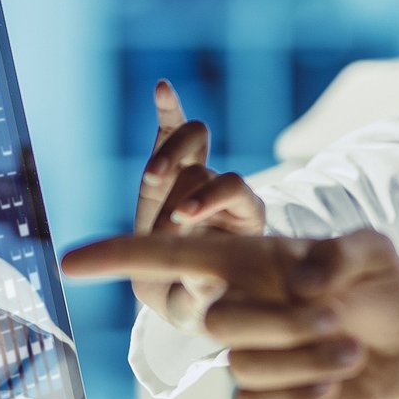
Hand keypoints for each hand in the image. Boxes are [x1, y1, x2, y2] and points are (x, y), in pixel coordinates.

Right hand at [63, 228, 398, 398]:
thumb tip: (300, 278)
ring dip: (306, 357)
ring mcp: (248, 353)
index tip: (71, 261)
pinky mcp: (266, 395)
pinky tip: (337, 379)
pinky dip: (306, 393)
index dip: (121, 256)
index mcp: (250, 259)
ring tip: (351, 344)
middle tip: (336, 315)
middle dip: (282, 322)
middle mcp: (238, 305)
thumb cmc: (381, 285)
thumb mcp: (376, 250)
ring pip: (242, 366)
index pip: (173, 255)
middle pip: (215, 321)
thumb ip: (343, 251)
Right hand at [132, 81, 265, 334]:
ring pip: (190, 144)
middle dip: (185, 186)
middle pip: (210, 165)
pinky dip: (168, 111)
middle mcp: (225, 191)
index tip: (182, 220)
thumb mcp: (200, 310)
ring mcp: (198, 176)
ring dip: (169, 156)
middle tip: (170, 211)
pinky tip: (162, 88)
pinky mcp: (171, 168)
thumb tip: (208, 282)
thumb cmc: (198, 304)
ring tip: (153, 176)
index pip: (233, 190)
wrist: (187, 294)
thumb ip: (204, 297)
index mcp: (245, 217)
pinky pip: (171, 131)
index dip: (209, 200)